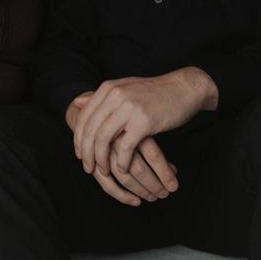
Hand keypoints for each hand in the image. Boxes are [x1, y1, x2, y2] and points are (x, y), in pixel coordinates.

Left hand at [72, 69, 215, 178]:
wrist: (183, 89)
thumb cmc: (153, 93)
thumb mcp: (124, 88)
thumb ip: (101, 97)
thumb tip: (77, 102)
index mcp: (108, 88)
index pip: (84, 116)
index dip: (79, 138)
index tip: (80, 154)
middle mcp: (115, 95)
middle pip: (90, 129)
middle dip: (86, 152)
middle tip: (87, 168)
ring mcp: (129, 108)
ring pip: (104, 138)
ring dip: (101, 159)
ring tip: (102, 171)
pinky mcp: (144, 121)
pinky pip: (126, 147)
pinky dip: (122, 161)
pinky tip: (122, 169)